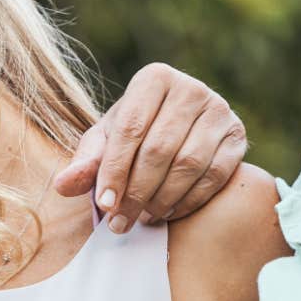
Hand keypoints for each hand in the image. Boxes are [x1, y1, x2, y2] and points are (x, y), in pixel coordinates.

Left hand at [53, 62, 246, 232]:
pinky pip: (214, 176)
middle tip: (121, 222)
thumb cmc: (134, 134)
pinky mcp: (238, 136)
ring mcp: (220, 110)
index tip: (104, 205)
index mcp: (154, 78)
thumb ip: (85, 162)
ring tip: (142, 219)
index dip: (114, 170)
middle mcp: (191, 88)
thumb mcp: (106, 141)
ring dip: (162, 199)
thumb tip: (62, 186)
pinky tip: (168, 213)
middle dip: (136, 192)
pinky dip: (189, 201)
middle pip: (159, 149)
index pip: (131, 129)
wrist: (181, 128)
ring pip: (188, 164)